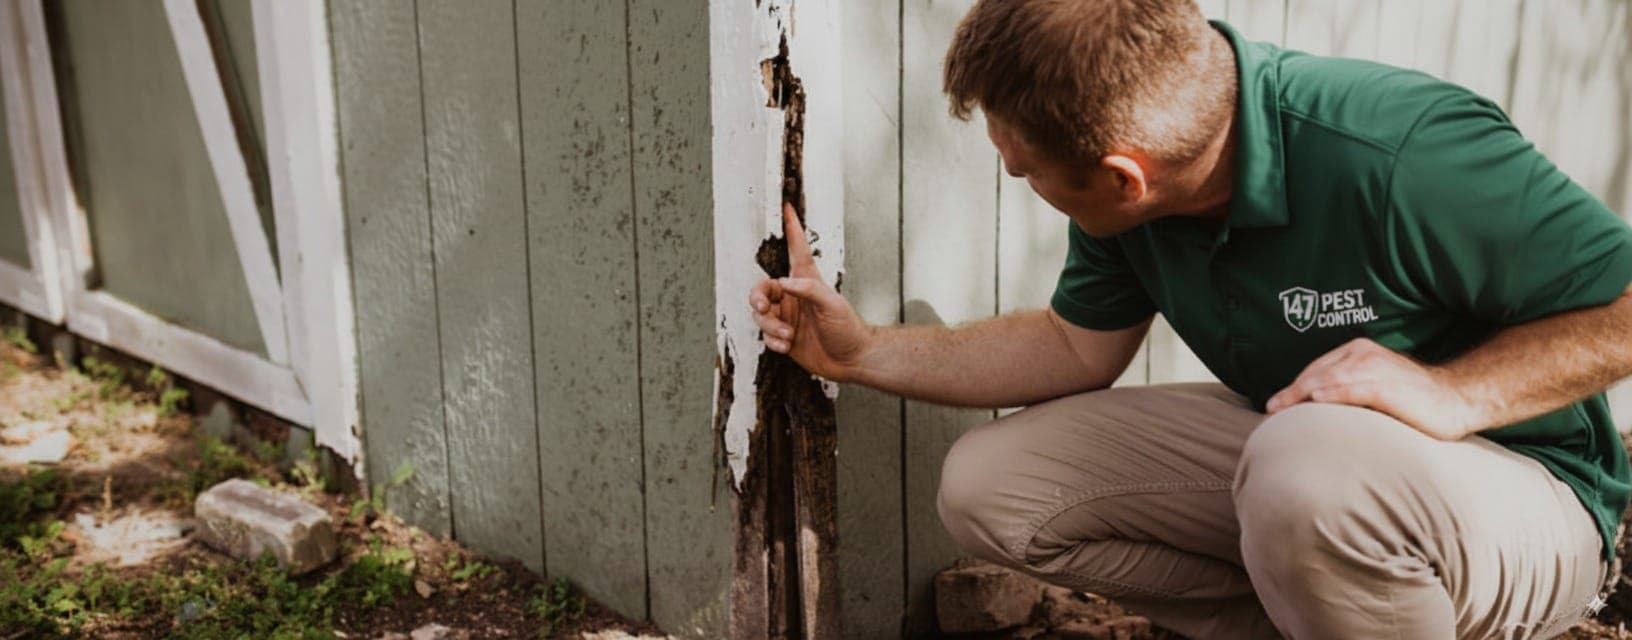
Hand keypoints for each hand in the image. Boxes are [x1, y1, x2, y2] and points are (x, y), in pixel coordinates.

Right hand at [748, 204, 871, 380]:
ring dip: (770, 327)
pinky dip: (773, 341)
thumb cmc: (849, 328)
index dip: (791, 229)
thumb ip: (809, 290)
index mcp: (807, 282)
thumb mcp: (833, 305)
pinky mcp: (784, 337)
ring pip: (761, 315)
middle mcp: (794, 297)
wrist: (852, 360)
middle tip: (763, 307)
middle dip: (757, 298)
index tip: (787, 207)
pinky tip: (787, 346)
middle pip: (762, 289)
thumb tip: (784, 282)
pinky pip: (766, 336)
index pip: (796, 250)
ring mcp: (787, 317)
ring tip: (788, 336)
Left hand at [1265, 338, 1481, 439]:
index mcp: (1357, 352)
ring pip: (1330, 380)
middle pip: (1317, 374)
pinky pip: (1355, 388)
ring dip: (1302, 395)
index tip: (1274, 406)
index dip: (1293, 388)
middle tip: (1270, 411)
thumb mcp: (1373, 387)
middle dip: (1292, 393)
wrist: (1454, 399)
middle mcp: (1363, 355)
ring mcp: (1376, 368)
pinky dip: (1334, 393)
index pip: (1316, 370)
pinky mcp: (1388, 386)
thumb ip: (1347, 390)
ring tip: (1281, 410)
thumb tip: (1315, 407)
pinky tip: (1316, 400)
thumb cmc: (1412, 399)